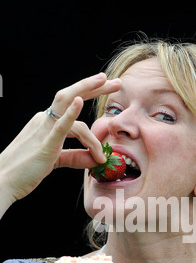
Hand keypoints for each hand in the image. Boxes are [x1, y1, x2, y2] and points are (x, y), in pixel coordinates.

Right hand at [0, 73, 120, 202]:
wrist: (3, 181)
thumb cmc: (26, 171)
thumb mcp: (55, 161)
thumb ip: (76, 157)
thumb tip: (97, 159)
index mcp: (45, 123)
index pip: (71, 105)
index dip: (89, 94)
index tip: (106, 86)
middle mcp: (44, 120)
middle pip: (71, 95)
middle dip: (94, 86)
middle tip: (117, 81)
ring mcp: (44, 129)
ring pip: (68, 103)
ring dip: (90, 91)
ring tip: (113, 87)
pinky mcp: (45, 144)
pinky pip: (60, 126)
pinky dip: (71, 113)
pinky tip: (80, 101)